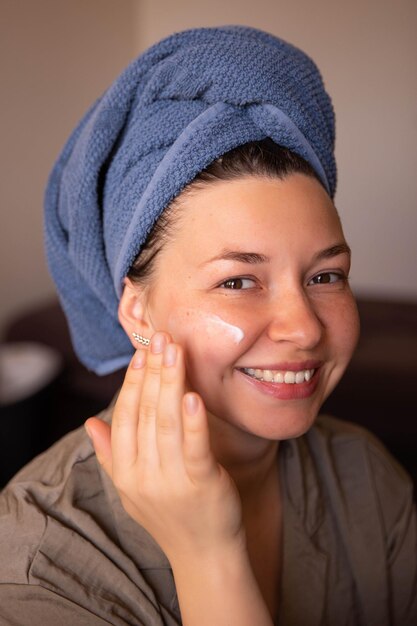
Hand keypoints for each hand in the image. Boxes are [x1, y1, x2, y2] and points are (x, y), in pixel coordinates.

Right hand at [85, 332, 244, 563]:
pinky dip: (194, 421)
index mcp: (125, 473)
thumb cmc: (170, 517)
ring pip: (167, 423)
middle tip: (159, 338)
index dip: (132, 384)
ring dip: (170, 383)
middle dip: (152, 372)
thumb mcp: (131, 489)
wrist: (203, 556)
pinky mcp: (202, 484)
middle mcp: (143, 476)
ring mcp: (172, 481)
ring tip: (174, 351)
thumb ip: (111, 455)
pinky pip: (195, 448)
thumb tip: (89, 423)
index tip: (140, 354)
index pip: (124, 419)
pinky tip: (193, 395)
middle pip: (145, 414)